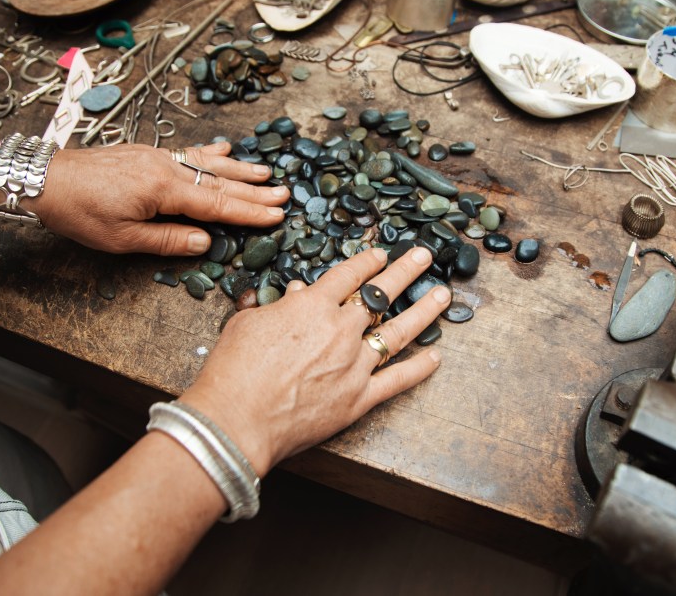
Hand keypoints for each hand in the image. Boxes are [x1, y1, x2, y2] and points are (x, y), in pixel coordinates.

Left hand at [36, 143, 287, 254]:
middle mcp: (166, 167)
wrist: (44, 178)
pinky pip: (188, 152)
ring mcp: (156, 156)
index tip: (276, 215)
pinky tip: (223, 147)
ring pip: (207, 162)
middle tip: (285, 193)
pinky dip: (209, 151)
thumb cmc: (78, 211)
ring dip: (238, 168)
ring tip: (265, 171)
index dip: (249, 212)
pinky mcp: (145, 153)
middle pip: (219, 181)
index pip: (216, 204)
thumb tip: (204, 242)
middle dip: (254, 190)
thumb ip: (166, 240)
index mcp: (163, 190)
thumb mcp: (121, 238)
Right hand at [180, 246, 449, 476]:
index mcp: (312, 306)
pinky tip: (435, 357)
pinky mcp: (359, 399)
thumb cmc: (232, 371)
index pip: (348, 276)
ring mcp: (354, 365)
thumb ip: (276, 306)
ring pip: (398, 332)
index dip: (366, 262)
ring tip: (443, 295)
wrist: (236, 420)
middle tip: (425, 256)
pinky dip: (419, 369)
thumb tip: (295, 293)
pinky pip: (397, 381)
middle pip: (381, 294)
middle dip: (406, 271)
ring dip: (424, 311)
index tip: (380, 255)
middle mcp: (340, 330)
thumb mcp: (247, 324)